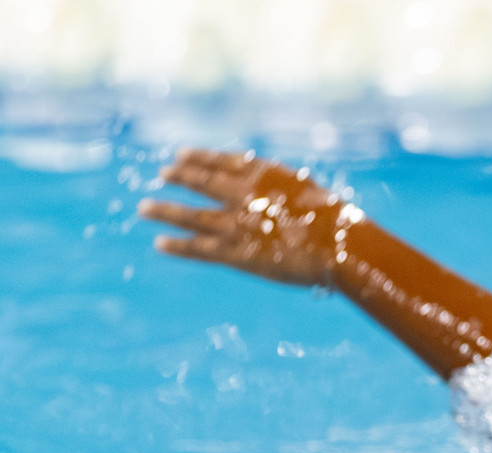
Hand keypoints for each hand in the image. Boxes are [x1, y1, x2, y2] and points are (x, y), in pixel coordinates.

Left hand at [139, 149, 356, 287]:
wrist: (341, 247)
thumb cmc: (339, 223)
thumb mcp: (313, 196)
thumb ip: (288, 194)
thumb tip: (281, 198)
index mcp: (265, 174)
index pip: (224, 161)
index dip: (200, 157)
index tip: (181, 154)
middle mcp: (244, 194)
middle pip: (203, 182)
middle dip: (180, 177)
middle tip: (162, 175)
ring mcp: (237, 223)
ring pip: (191, 215)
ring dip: (165, 210)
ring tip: (144, 208)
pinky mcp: (236, 253)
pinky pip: (199, 248)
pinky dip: (178, 246)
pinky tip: (159, 243)